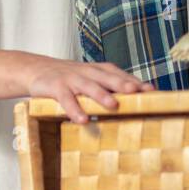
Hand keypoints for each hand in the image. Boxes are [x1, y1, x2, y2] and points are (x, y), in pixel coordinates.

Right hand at [21, 55, 153, 121]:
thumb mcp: (90, 78)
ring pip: (88, 86)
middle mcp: (87, 72)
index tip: (151, 91)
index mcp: (98, 70)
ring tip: (113, 105)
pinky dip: (74, 109)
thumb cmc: (70, 78)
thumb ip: (110, 87)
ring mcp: (71, 79)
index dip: (134, 81)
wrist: (37, 69)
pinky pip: (66, 99)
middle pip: (107, 77)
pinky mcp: (55, 87)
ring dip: (101, 95)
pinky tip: (83, 120)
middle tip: (136, 92)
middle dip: (122, 84)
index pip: (119, 74)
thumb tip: (138, 99)